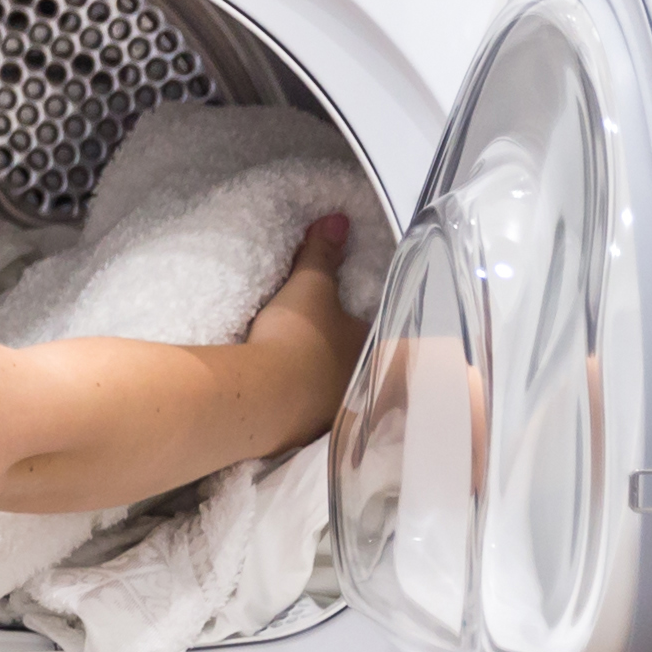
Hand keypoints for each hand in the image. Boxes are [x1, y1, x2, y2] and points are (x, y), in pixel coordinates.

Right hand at [235, 214, 367, 460]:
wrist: (261, 397)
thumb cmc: (298, 338)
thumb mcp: (309, 286)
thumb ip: (323, 253)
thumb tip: (338, 218)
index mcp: (377, 348)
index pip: (390, 332)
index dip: (381, 324)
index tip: (366, 319)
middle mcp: (365, 385)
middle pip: (370, 366)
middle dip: (359, 357)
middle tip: (340, 344)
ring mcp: (337, 413)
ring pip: (343, 392)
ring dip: (332, 383)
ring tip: (315, 368)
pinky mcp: (307, 433)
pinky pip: (312, 412)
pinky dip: (306, 402)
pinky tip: (293, 394)